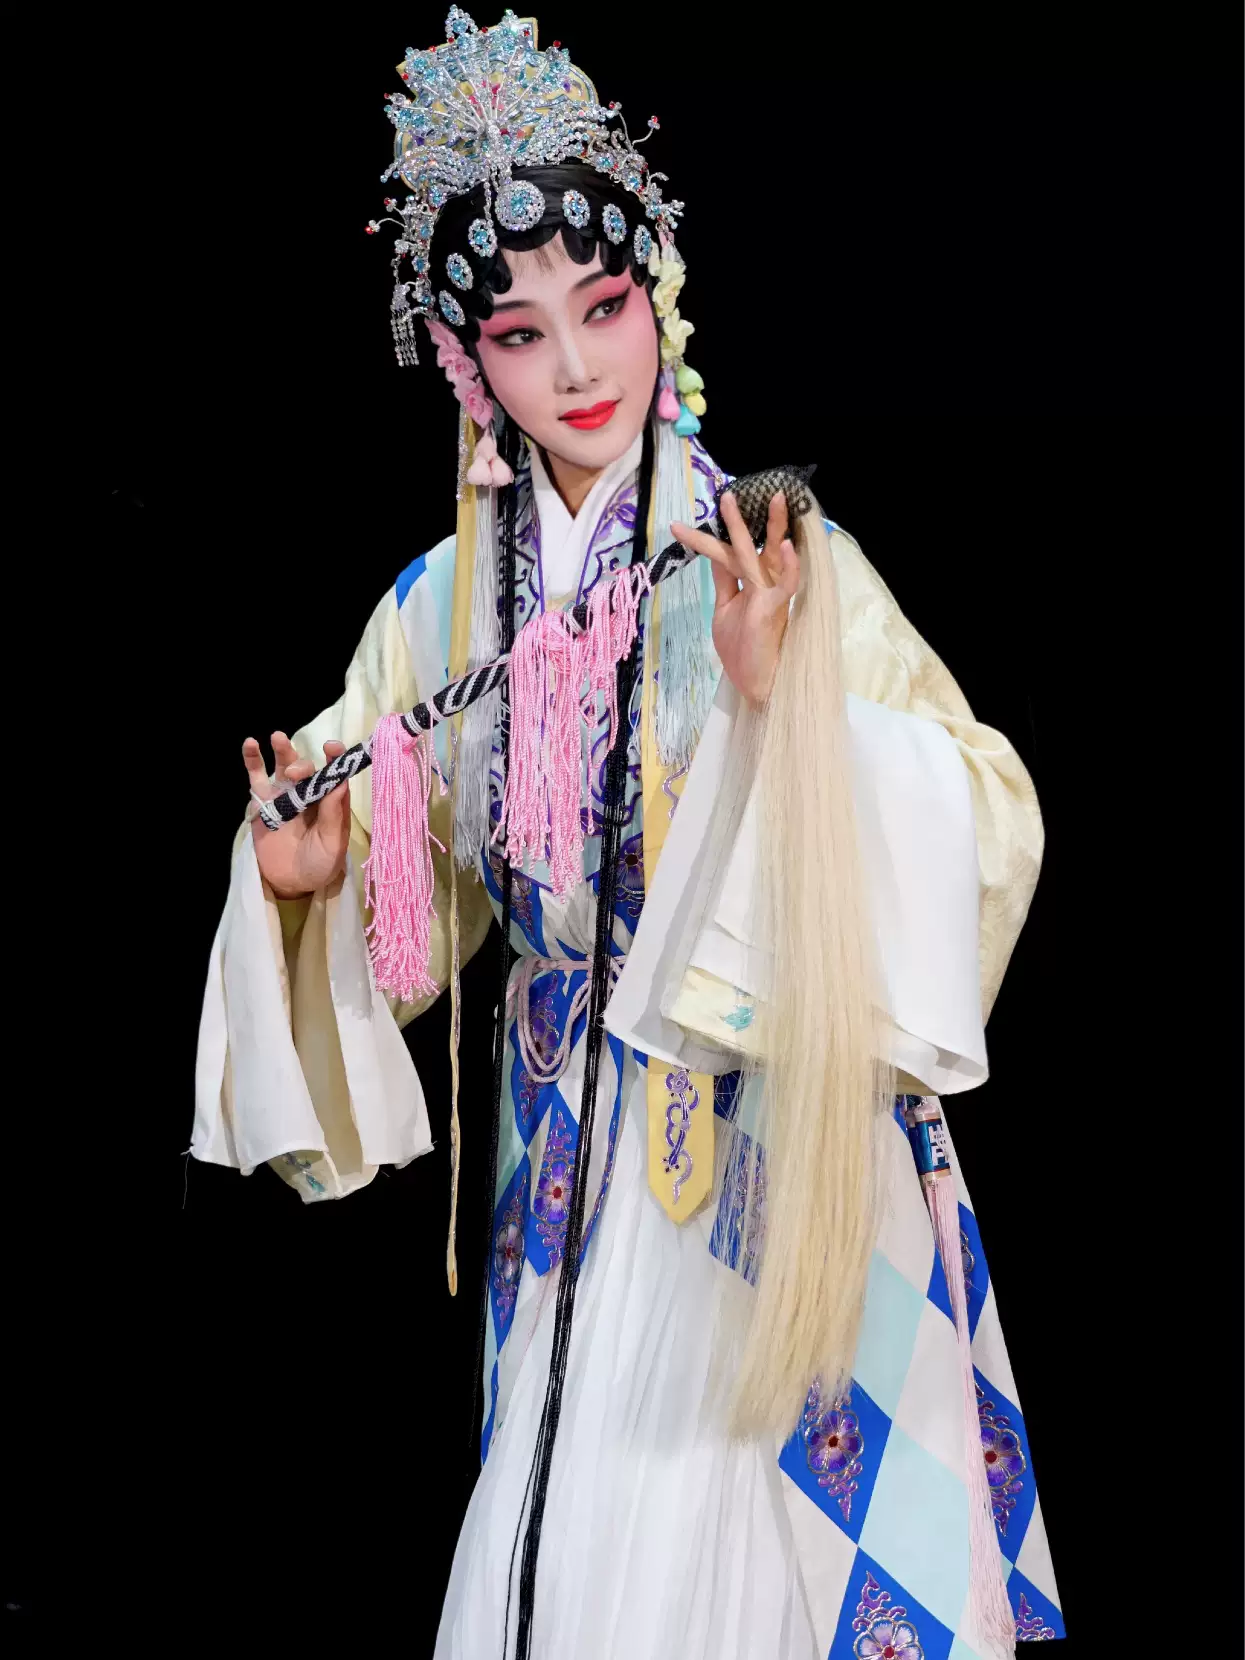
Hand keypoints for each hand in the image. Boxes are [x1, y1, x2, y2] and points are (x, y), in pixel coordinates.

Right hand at [242, 731, 350, 899]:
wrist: (291, 883)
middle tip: (294, 774)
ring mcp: (284, 794)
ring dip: (282, 749)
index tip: (332, 747)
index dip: (335, 757)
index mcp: (331, 801)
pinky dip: (252, 759)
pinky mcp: (262, 801)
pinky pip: (256, 777)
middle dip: (302, 765)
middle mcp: (310, 792)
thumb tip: (340, 782)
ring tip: (277, 737)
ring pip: (283, 765)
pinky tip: (250, 744)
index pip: (335, 773)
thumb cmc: (320, 864)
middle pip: (308, 769)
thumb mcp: (332, 845)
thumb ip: (333, 815)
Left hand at [671, 490, 798, 707]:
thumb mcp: (725, 610)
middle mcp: (762, 585)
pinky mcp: (775, 609)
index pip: (727, 555)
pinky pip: (785, 585)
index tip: (677, 526)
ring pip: (765, 556)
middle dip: (739, 521)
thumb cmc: (743, 650)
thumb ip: (725, 583)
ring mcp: (770, 596)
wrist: (755, 685)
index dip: (704, 540)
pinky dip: (788, 566)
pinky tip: (786, 547)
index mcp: (749, 585)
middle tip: (727, 493)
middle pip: (750, 546)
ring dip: (770, 526)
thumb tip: (716, 557)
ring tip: (773, 498)